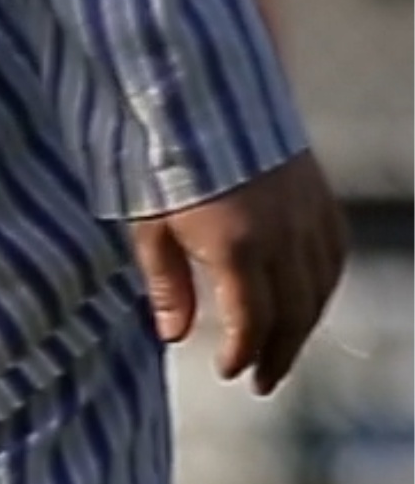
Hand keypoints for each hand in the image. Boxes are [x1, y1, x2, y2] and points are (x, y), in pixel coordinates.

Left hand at [131, 150, 346, 398]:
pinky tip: (307, 303)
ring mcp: (308, 215)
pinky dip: (323, 286)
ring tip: (282, 353)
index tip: (228, 371)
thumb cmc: (166, 167)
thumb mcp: (150, 228)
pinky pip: (333, 254)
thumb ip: (166, 285)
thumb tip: (173, 337)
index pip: (253, 320)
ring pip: (321, 286)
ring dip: (304, 326)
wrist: (207, 102)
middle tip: (262, 382)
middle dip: (279, 354)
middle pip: (295, 313)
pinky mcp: (320, 198)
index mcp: (238, 248)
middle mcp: (283, 235)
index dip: (243, 354)